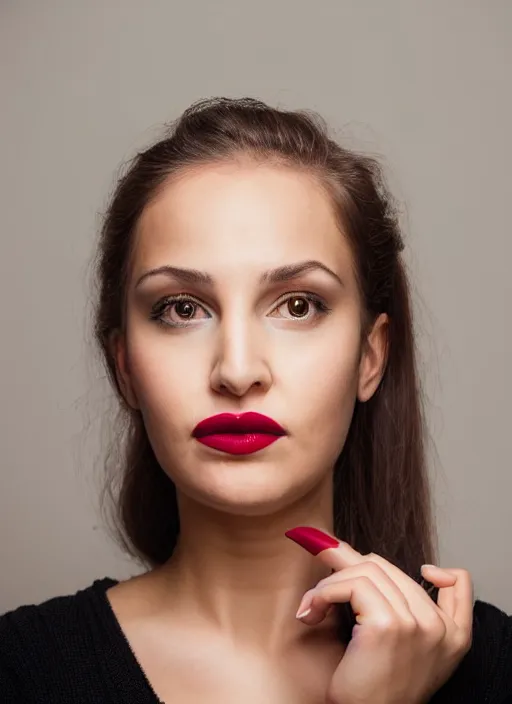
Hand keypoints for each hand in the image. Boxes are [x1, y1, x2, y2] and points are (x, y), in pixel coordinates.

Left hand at [285, 527, 472, 703]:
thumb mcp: (407, 651)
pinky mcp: (386, 625)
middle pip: (388, 567)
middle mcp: (440, 628)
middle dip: (348, 565)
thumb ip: (408, 610)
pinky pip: (349, 585)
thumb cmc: (377, 690)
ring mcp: (417, 624)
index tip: (411, 574)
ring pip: (365, 570)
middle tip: (324, 575)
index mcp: (454, 636)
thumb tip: (359, 555)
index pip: (460, 582)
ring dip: (329, 583)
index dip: (438, 570)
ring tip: (313, 605)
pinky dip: (322, 592)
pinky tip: (311, 611)